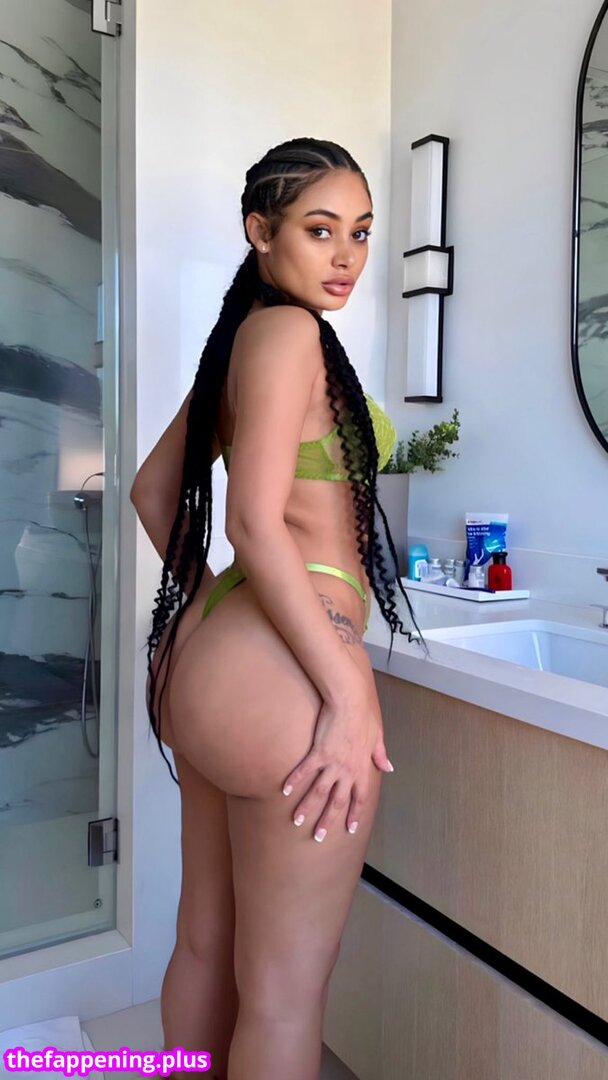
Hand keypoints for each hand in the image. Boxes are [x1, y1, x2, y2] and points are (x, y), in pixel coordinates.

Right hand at [280, 676, 393, 841]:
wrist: (350, 701)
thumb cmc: (364, 717)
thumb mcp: (377, 737)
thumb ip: (380, 755)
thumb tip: (389, 767)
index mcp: (361, 769)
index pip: (359, 798)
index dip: (354, 814)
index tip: (350, 829)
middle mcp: (347, 771)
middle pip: (337, 802)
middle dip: (327, 821)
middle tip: (318, 837)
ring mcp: (332, 763)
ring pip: (318, 792)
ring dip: (307, 808)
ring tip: (297, 821)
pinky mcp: (318, 752)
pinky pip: (305, 771)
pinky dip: (295, 781)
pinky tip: (285, 791)